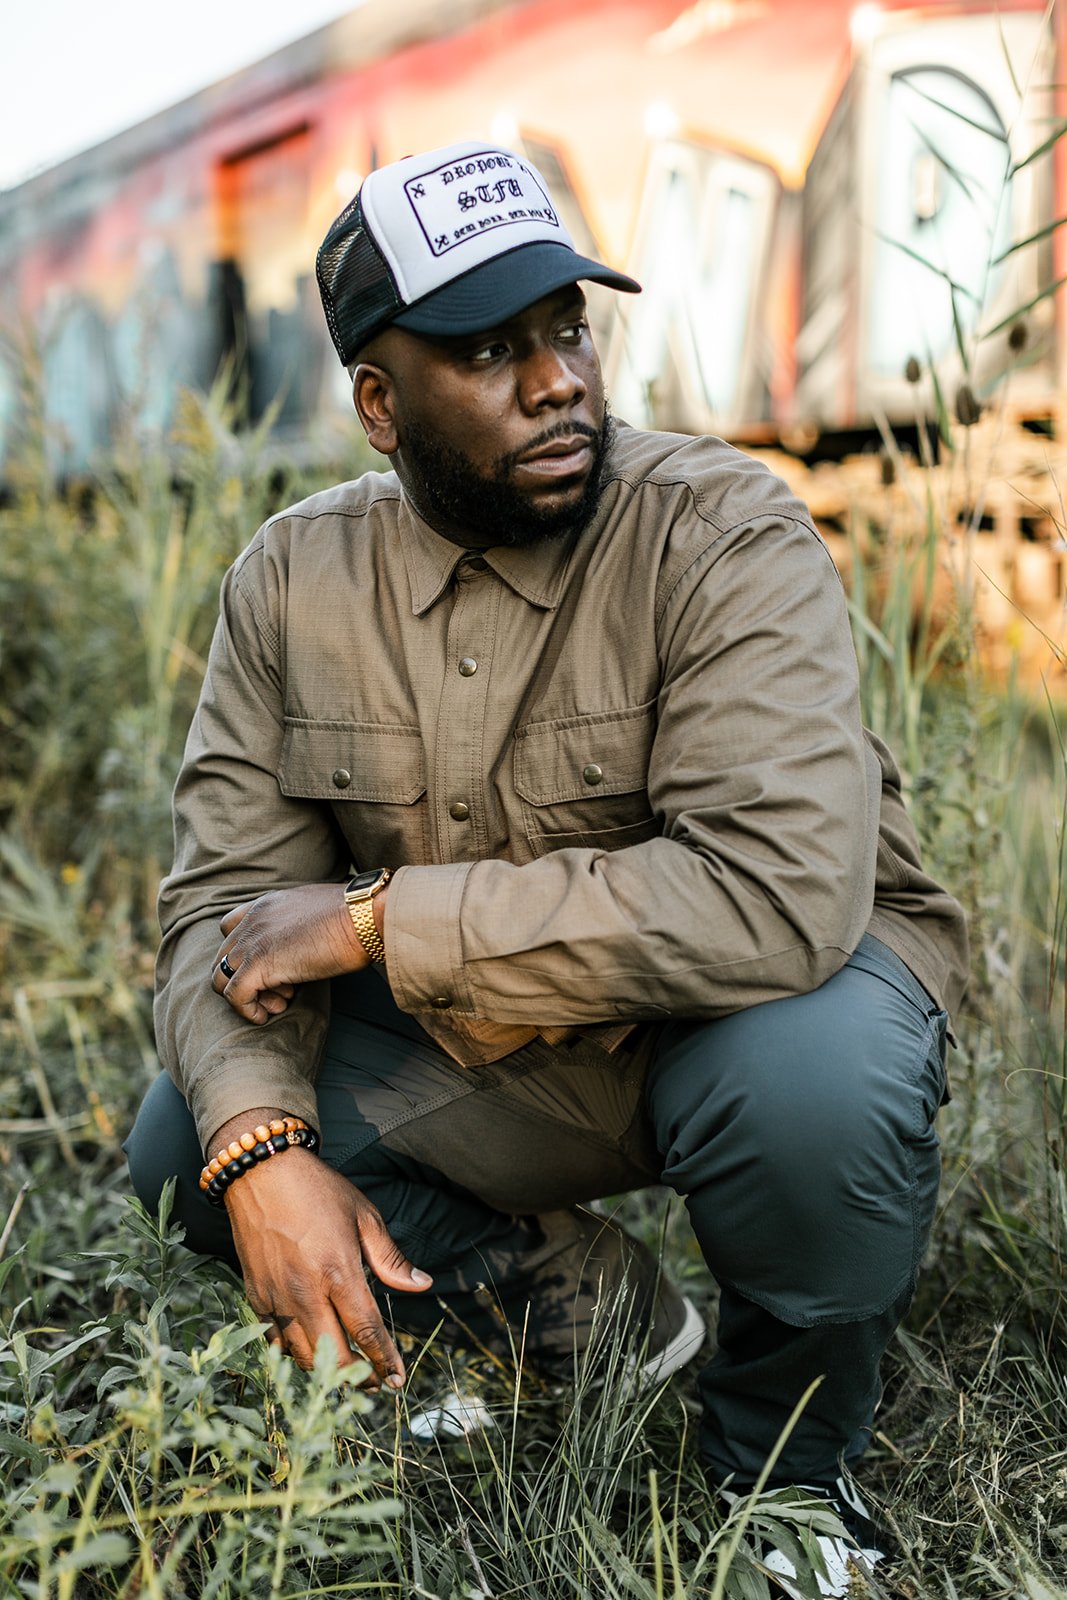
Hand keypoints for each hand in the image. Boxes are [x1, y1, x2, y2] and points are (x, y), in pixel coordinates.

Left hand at [212, 883, 369, 1023]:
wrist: (363, 918)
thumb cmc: (355, 917)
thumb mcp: (317, 912)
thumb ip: (299, 924)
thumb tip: (309, 942)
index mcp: (266, 905)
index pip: (230, 928)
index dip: (243, 954)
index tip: (270, 969)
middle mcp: (252, 920)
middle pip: (223, 958)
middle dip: (247, 980)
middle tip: (280, 992)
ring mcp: (252, 942)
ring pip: (221, 979)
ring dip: (246, 997)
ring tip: (277, 1003)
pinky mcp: (259, 964)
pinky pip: (234, 996)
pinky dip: (246, 1011)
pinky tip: (265, 1016)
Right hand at [219, 1135, 432, 1384]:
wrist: (261, 1172)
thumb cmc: (318, 1190)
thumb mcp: (364, 1216)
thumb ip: (391, 1259)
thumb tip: (423, 1284)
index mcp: (338, 1272)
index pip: (366, 1331)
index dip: (384, 1360)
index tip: (397, 1380)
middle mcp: (305, 1292)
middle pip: (334, 1354)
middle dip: (358, 1375)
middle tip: (374, 1382)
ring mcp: (276, 1297)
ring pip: (302, 1355)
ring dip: (326, 1371)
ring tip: (346, 1371)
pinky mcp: (255, 1296)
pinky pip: (276, 1339)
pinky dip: (294, 1352)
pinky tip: (310, 1351)